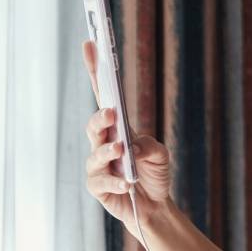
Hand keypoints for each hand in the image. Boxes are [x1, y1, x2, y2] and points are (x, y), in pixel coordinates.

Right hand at [82, 40, 171, 239]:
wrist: (155, 206)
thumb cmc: (154, 174)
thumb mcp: (160, 155)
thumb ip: (148, 146)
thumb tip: (131, 145)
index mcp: (118, 128)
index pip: (104, 96)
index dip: (95, 70)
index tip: (91, 44)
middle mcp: (103, 143)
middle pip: (94, 125)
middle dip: (100, 117)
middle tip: (112, 114)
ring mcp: (99, 166)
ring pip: (95, 154)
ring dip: (107, 150)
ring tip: (121, 150)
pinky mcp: (99, 187)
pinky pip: (100, 182)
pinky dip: (115, 182)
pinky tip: (126, 184)